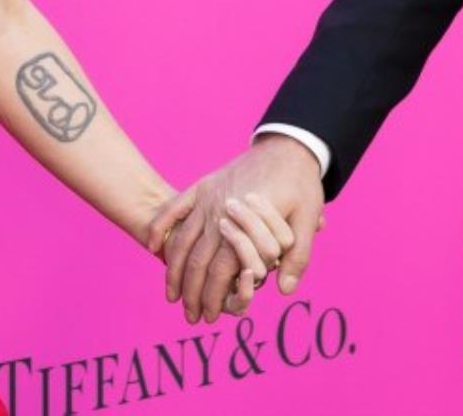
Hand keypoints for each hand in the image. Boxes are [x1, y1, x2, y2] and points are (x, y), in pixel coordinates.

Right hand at [149, 134, 325, 323]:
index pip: (221, 270)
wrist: (288, 145)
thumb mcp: (308, 218)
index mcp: (244, 223)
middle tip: (189, 315)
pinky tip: (154, 247)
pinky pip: (175, 208)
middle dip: (191, 292)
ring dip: (174, 269)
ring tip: (171, 294)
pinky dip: (162, 227)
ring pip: (182, 239)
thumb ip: (298, 256)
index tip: (209, 317)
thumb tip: (284, 290)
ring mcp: (208, 197)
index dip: (214, 296)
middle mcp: (220, 211)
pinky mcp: (204, 186)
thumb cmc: (300, 183)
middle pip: (197, 260)